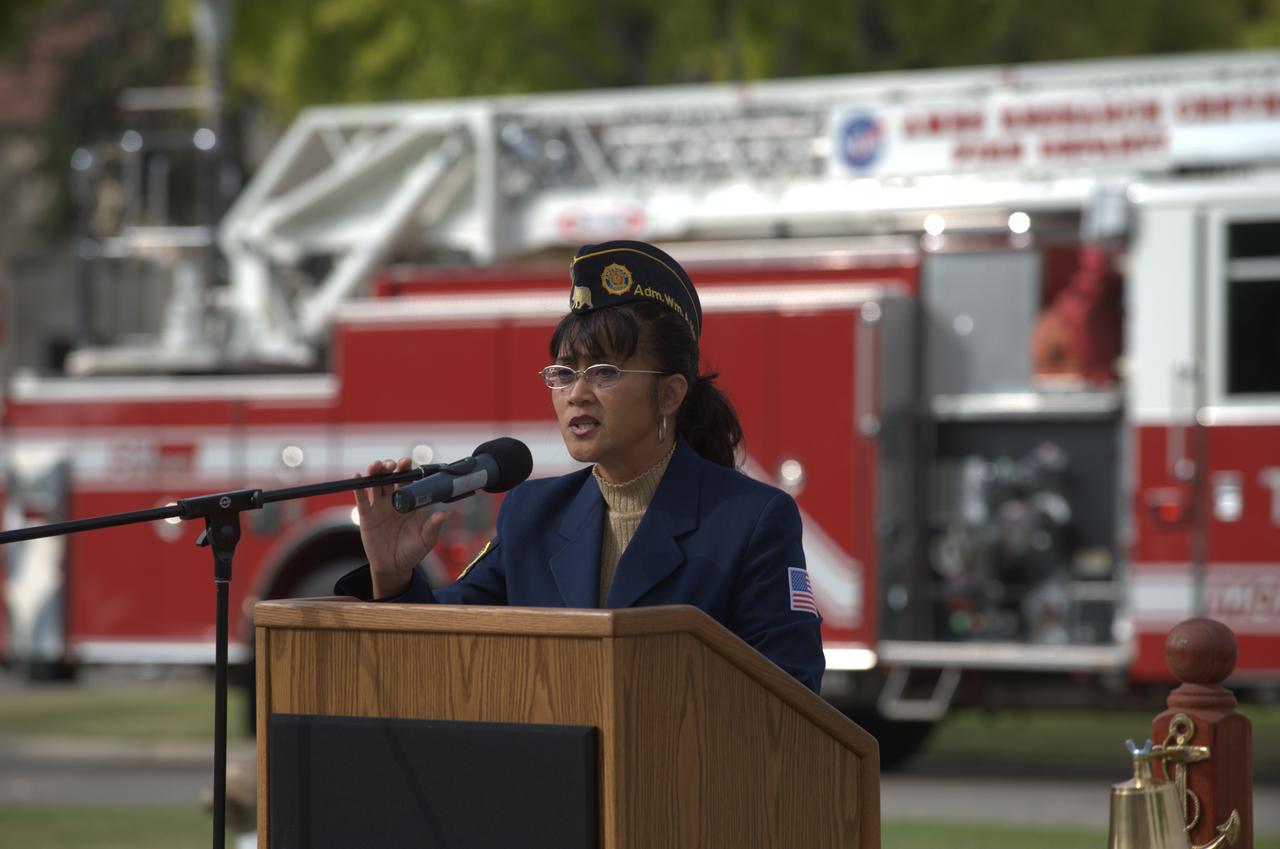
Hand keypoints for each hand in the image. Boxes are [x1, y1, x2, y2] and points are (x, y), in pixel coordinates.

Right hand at [354, 457, 446, 598]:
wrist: (394, 567)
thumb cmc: (412, 552)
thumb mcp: (425, 541)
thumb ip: (433, 527)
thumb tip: (444, 514)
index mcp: (410, 502)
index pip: (408, 481)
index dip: (407, 470)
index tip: (407, 462)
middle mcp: (394, 500)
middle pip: (390, 478)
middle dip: (390, 467)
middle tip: (392, 465)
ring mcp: (379, 506)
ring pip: (375, 484)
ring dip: (375, 472)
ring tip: (376, 465)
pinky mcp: (366, 515)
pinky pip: (361, 498)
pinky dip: (358, 486)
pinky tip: (358, 475)